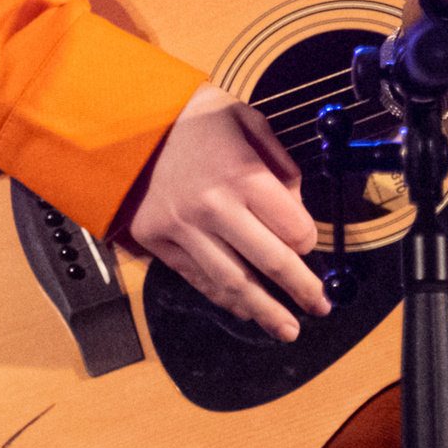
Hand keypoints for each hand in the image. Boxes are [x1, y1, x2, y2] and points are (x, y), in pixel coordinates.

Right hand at [119, 80, 330, 341]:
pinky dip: (224, 299)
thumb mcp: (248, 121)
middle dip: (301, 290)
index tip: (312, 245)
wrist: (127, 123)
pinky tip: (245, 310)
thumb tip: (298, 209)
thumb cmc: (195, 118)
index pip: (294, 229)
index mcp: (244, 175)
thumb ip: (280, 166)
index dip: (310, 242)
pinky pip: (198, 279)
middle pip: (270, 262)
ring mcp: (183, 228)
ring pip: (233, 283)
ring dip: (264, 311)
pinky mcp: (158, 241)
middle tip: (320, 308)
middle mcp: (214, 207)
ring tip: (287, 329)